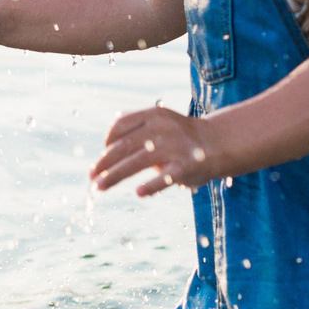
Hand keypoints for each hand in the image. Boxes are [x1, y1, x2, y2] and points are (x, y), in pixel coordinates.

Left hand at [91, 103, 218, 195]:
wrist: (218, 143)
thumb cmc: (180, 136)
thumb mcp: (159, 122)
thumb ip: (136, 130)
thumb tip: (106, 150)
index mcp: (153, 114)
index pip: (120, 125)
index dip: (107, 141)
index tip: (103, 155)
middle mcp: (161, 128)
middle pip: (124, 146)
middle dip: (104, 163)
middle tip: (91, 176)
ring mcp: (173, 147)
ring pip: (136, 162)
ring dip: (115, 176)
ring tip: (100, 186)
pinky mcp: (185, 166)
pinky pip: (164, 178)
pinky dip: (150, 186)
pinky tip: (138, 193)